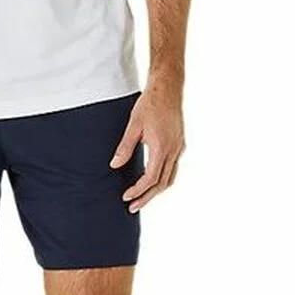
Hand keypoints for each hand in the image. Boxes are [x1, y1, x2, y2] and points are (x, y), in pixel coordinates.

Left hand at [109, 82, 184, 211]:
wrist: (168, 88)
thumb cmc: (150, 104)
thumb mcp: (133, 125)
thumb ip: (125, 147)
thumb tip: (114, 165)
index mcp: (162, 148)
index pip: (150, 179)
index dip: (138, 190)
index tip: (126, 197)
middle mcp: (174, 151)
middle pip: (162, 184)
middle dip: (147, 197)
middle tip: (133, 206)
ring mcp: (179, 147)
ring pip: (170, 178)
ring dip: (156, 190)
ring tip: (142, 197)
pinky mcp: (180, 143)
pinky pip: (173, 168)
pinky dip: (163, 178)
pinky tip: (152, 178)